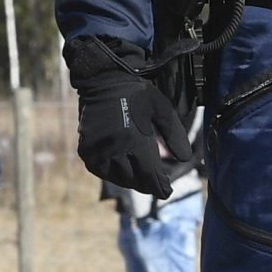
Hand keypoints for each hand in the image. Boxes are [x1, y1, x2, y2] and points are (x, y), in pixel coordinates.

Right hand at [65, 35, 194, 197]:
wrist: (104, 79)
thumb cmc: (137, 93)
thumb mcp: (162, 109)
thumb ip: (175, 135)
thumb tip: (185, 159)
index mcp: (134, 140)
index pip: (150, 177)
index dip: (160, 188)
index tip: (167, 192)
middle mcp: (114, 149)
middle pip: (134, 180)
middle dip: (147, 184)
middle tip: (155, 184)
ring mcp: (98, 150)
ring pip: (117, 178)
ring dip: (130, 179)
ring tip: (139, 176)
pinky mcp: (86, 149)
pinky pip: (100, 171)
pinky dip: (111, 173)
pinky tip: (120, 168)